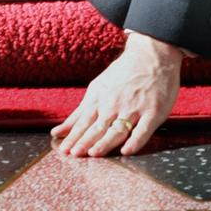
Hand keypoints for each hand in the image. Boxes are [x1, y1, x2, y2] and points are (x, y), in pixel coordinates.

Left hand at [50, 31, 182, 157]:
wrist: (152, 56)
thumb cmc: (122, 74)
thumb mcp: (97, 88)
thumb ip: (79, 113)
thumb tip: (57, 132)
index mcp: (99, 99)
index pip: (83, 122)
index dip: (74, 137)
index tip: (64, 150)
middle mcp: (114, 104)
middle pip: (98, 127)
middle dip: (85, 141)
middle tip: (74, 154)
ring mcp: (134, 108)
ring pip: (118, 129)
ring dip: (106, 141)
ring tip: (94, 153)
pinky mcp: (153, 112)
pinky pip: (143, 130)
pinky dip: (135, 141)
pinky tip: (127, 151)